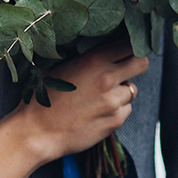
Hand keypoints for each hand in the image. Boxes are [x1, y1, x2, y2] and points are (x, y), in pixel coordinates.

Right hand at [13, 41, 148, 160]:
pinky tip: (95, 113)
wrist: (36, 133)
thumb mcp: (56, 68)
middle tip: (122, 71)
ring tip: (98, 99)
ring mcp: (113, 101)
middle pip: (141, 63)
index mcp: (94, 60)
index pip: (129, 44)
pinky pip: (125, 110)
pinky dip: (115, 111)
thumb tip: (95, 46)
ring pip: (132, 90)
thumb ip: (81, 57)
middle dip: (134, 65)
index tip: (125, 50)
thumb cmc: (41, 99)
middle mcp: (108, 78)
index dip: (129, 46)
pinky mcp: (115, 120)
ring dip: (120, 92)